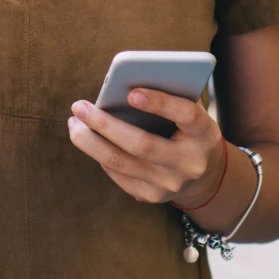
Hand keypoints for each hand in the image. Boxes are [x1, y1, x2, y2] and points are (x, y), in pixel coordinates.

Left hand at [67, 89, 225, 206]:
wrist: (204, 175)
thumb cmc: (188, 129)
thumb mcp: (191, 110)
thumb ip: (169, 95)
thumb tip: (125, 83)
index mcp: (204, 134)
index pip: (185, 116)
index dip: (160, 103)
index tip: (132, 92)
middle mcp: (189, 163)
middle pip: (142, 145)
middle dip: (106, 125)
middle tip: (80, 107)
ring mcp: (170, 184)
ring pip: (121, 163)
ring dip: (91, 142)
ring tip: (74, 123)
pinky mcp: (152, 196)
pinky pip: (118, 174)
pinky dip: (99, 154)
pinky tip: (88, 139)